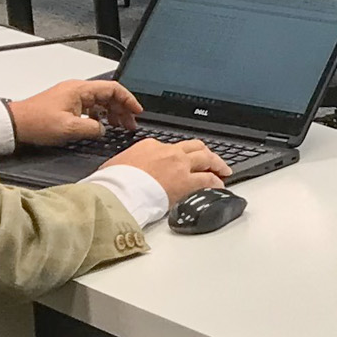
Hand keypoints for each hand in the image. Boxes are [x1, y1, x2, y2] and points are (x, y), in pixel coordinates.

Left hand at [7, 76, 138, 146]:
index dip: (128, 100)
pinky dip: (100, 116)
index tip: (137, 112)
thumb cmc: (36, 123)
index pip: (113, 88)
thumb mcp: (70, 128)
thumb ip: (93, 128)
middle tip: (129, 125)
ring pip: (100, 102)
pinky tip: (101, 127)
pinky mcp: (66, 105)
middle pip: (108, 95)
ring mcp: (71, 97)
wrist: (14, 125)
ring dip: (112, 113)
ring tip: (119, 127)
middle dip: (122, 109)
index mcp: (80, 90)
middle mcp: (77, 90)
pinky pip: (90, 107)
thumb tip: (103, 129)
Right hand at [103, 134, 232, 207]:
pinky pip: (208, 179)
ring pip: (206, 158)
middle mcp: (169, 151)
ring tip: (223, 170)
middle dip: (205, 153)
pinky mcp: (187, 181)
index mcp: (150, 145)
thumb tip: (127, 168)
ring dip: (217, 164)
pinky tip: (219, 185)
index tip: (184, 159)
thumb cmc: (113, 181)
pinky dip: (216, 181)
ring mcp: (180, 165)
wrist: (118, 191)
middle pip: (195, 147)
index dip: (182, 153)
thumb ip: (129, 163)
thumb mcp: (117, 164)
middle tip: (211, 159)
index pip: (172, 146)